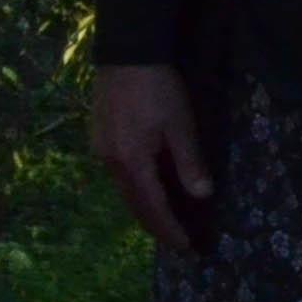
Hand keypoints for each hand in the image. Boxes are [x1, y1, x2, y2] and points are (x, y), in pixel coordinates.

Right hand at [91, 63, 217, 256]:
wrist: (125, 53)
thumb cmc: (157, 88)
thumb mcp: (180, 124)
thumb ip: (189, 162)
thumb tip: (202, 195)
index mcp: (132, 162)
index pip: (153, 207)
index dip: (170, 230)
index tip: (186, 248)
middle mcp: (111, 163)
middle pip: (134, 205)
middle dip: (156, 226)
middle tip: (177, 241)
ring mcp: (101, 150)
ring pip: (124, 190)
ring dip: (144, 208)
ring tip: (165, 220)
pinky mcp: (99, 138)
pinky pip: (119, 175)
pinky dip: (135, 189)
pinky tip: (148, 186)